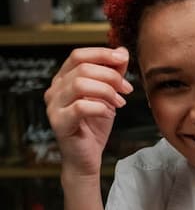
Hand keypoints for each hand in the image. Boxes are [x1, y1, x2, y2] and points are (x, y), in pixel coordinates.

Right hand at [44, 46, 133, 176]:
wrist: (86, 158)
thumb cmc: (94, 126)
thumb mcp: (108, 95)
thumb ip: (113, 73)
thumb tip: (122, 51)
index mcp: (63, 79)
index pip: (79, 55)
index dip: (102, 54)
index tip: (123, 60)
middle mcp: (54, 89)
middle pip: (82, 68)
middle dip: (110, 75)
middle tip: (127, 89)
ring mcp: (54, 106)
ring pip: (81, 84)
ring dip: (107, 91)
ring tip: (120, 102)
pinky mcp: (59, 122)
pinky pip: (81, 107)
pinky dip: (100, 107)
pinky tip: (109, 113)